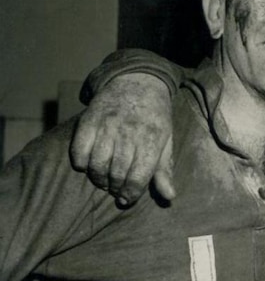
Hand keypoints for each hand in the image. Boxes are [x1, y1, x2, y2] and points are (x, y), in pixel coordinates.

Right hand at [70, 73, 175, 204]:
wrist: (138, 82)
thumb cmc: (155, 118)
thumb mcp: (166, 141)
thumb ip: (164, 170)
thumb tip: (169, 196)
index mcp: (152, 139)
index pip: (138, 177)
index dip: (131, 194)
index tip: (127, 198)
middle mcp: (129, 132)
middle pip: (116, 174)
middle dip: (115, 188)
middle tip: (116, 189)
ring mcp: (107, 125)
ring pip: (96, 164)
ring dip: (98, 179)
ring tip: (104, 180)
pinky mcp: (89, 119)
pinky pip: (78, 150)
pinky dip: (81, 163)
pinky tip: (89, 165)